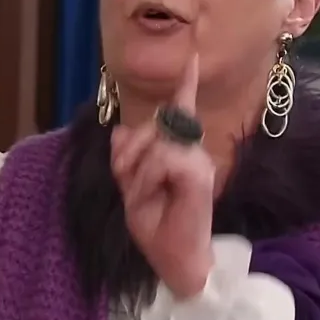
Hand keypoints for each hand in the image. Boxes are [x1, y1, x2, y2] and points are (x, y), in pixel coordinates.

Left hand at [110, 54, 215, 298]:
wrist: (177, 261)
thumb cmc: (158, 227)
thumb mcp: (131, 189)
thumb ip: (126, 159)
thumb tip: (120, 130)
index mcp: (178, 154)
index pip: (178, 114)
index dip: (184, 86)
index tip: (192, 59)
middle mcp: (192, 153)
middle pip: (151, 127)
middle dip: (128, 152)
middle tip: (129, 184)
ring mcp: (198, 162)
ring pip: (154, 144)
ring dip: (137, 171)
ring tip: (143, 196)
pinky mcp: (198, 175)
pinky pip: (162, 159)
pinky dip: (147, 178)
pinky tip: (152, 196)